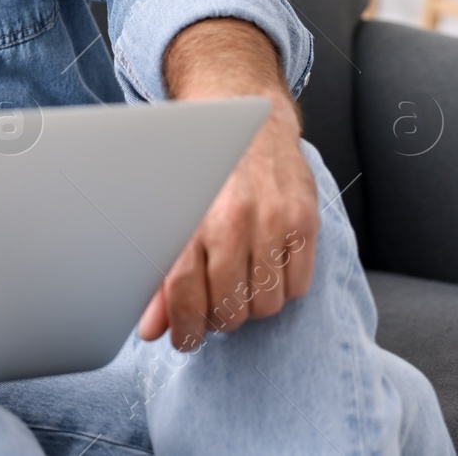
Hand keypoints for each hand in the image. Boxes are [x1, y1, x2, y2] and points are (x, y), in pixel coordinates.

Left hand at [137, 96, 317, 350]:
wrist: (245, 117)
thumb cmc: (200, 167)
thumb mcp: (169, 210)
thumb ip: (160, 274)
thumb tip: (152, 329)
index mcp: (191, 217)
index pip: (185, 293)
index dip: (184, 328)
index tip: (183, 340)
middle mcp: (233, 219)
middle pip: (229, 307)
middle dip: (217, 318)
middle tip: (211, 306)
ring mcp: (274, 221)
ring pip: (266, 304)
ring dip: (250, 306)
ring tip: (237, 286)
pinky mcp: (305, 221)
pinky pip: (298, 286)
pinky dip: (282, 289)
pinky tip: (265, 269)